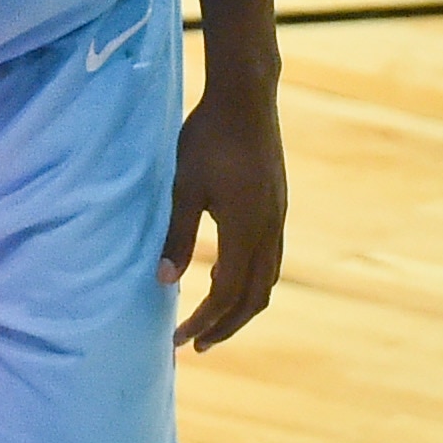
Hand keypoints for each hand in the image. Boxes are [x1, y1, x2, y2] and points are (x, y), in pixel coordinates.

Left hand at [160, 81, 286, 349]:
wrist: (246, 98)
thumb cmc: (209, 138)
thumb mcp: (184, 188)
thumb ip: (177, 237)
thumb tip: (164, 281)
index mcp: (246, 230)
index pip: (226, 294)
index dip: (204, 321)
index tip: (179, 340)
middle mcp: (269, 230)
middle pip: (253, 297)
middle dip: (225, 326)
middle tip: (196, 344)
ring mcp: (278, 218)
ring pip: (267, 280)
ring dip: (241, 307)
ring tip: (214, 320)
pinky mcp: (277, 206)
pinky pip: (270, 259)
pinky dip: (250, 281)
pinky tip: (227, 276)